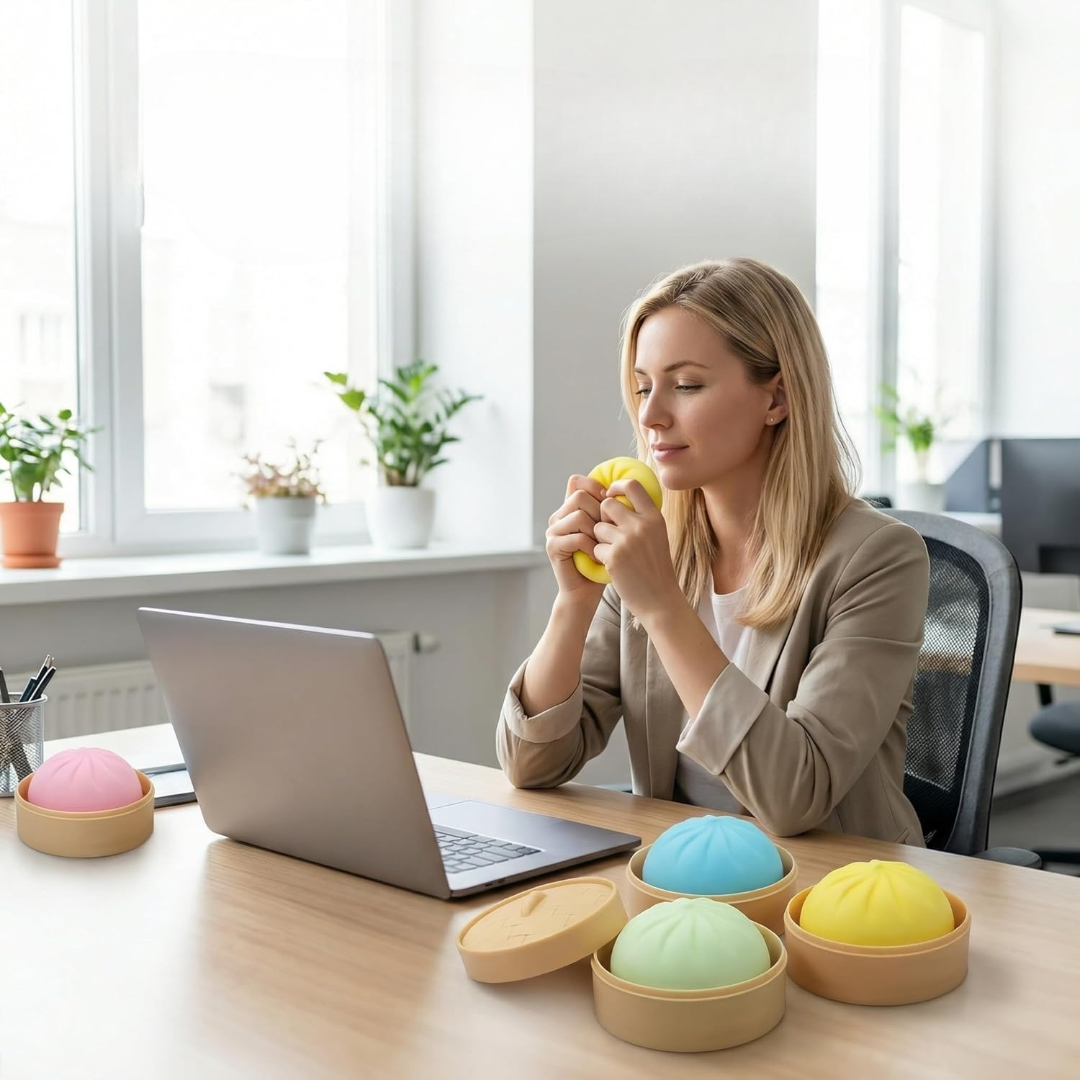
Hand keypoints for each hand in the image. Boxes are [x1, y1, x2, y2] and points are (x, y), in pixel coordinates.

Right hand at [545, 474, 608, 606]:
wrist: (587, 591)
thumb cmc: (603, 560)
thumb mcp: (609, 530)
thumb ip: (608, 509)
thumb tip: (622, 486)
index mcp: (569, 508)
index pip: (577, 482)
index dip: (595, 487)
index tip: (610, 503)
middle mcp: (558, 516)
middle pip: (579, 496)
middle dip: (599, 512)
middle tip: (609, 531)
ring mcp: (552, 531)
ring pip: (579, 515)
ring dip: (597, 532)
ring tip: (603, 546)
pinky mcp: (552, 546)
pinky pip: (577, 537)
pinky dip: (592, 547)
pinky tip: (597, 557)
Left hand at [592, 479, 680, 619]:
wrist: (660, 600)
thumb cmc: (656, 568)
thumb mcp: (657, 536)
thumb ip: (642, 517)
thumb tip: (618, 496)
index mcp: (655, 517)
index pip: (632, 485)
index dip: (616, 486)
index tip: (610, 495)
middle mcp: (641, 525)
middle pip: (608, 504)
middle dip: (603, 516)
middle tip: (609, 532)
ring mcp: (627, 540)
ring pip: (598, 526)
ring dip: (600, 539)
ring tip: (614, 552)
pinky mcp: (613, 557)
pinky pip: (595, 547)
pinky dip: (600, 557)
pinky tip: (613, 566)